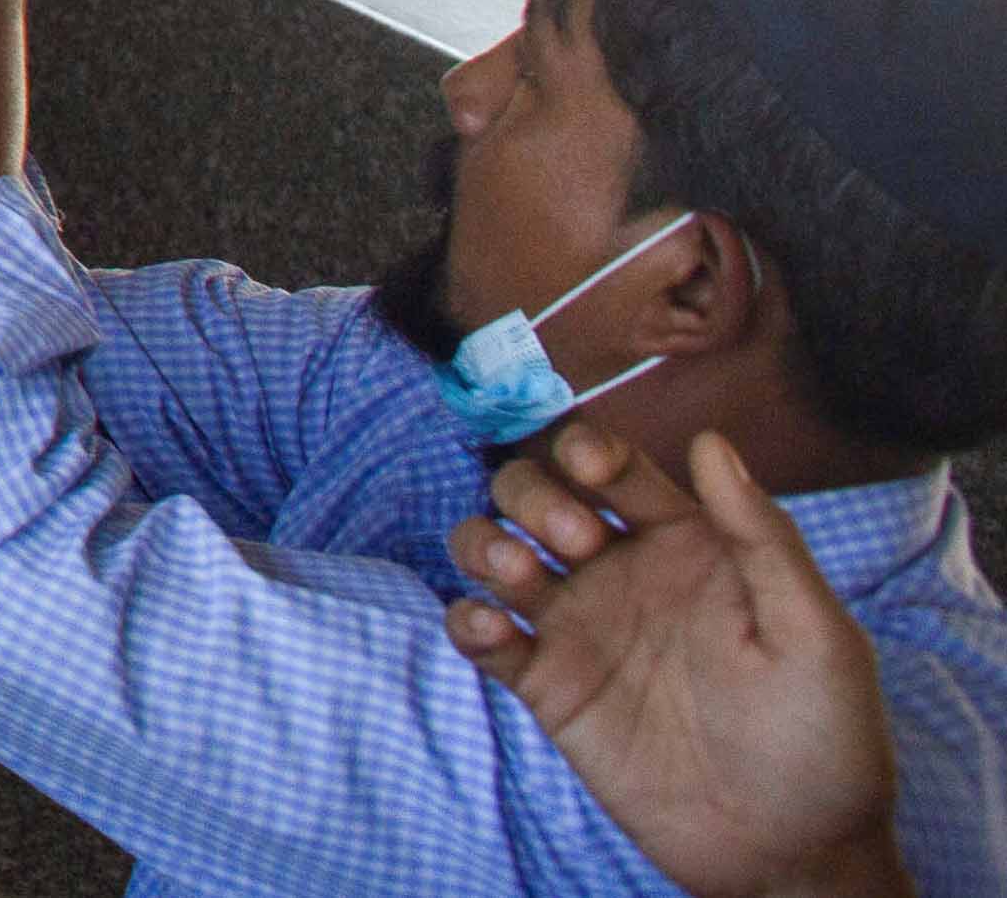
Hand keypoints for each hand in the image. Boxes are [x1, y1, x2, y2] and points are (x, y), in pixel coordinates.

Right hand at [448, 426, 908, 897]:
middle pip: (536, 492)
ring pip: (492, 550)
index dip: (589, 449)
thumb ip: (763, 537)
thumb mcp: (816, 634)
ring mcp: (580, 629)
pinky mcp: (549, 687)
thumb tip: (711, 440)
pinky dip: (465, 621)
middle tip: (574, 543)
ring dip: (483, 543)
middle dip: (534, 495)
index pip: (614, 466)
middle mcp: (622, 574)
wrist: (792, 849)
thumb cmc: (823, 739)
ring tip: (517, 577)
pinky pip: (481, 636)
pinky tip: (492, 633)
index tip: (592, 469)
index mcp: (687, 546)